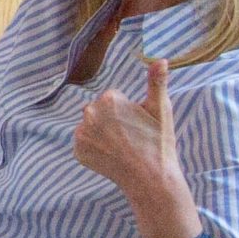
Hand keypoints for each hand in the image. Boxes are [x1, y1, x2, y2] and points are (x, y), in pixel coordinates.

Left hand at [75, 56, 186, 212]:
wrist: (150, 177)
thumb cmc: (158, 141)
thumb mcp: (161, 108)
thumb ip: (157, 82)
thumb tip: (160, 60)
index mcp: (108, 99)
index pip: (112, 98)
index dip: (126, 110)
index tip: (136, 123)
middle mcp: (88, 114)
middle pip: (98, 111)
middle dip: (111, 119)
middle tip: (130, 135)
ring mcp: (81, 134)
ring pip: (91, 127)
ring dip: (101, 133)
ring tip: (122, 145)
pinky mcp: (77, 152)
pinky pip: (85, 144)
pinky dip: (95, 148)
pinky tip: (111, 154)